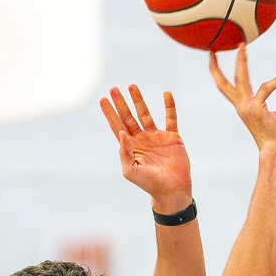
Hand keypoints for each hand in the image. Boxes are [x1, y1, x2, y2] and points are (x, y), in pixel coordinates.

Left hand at [100, 86, 192, 211]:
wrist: (172, 190)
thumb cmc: (150, 184)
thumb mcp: (131, 170)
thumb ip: (124, 152)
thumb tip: (120, 133)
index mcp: (131, 147)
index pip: (117, 126)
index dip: (110, 113)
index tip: (103, 99)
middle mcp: (142, 139)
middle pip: (128, 116)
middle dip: (121, 103)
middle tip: (113, 89)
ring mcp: (157, 137)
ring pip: (145, 114)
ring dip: (138, 100)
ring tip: (132, 85)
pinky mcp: (172, 137)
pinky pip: (170, 118)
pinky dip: (169, 106)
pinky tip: (166, 94)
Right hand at [209, 45, 275, 154]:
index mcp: (245, 106)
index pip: (229, 88)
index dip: (220, 74)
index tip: (216, 59)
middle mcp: (242, 106)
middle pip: (223, 83)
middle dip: (216, 66)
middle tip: (213, 48)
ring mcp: (247, 107)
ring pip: (240, 79)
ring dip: (240, 61)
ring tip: (242, 45)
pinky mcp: (256, 109)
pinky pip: (265, 89)